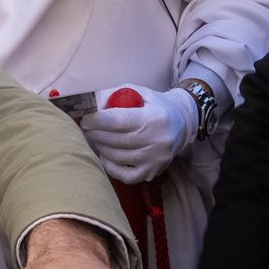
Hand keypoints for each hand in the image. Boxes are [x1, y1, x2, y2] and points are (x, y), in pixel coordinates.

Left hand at [78, 84, 193, 183]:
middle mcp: (156, 141)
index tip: (85, 118)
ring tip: (96, 138)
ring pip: (116, 157)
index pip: (118, 121)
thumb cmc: (157, 106)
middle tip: (87, 128)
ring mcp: (154, 160)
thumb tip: (92, 103)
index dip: (97, 120)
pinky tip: (106, 155)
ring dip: (101, 147)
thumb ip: (118, 95)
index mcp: (153, 118)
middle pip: (114, 140)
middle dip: (95, 133)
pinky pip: (124, 175)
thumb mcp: (141, 93)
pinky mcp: (152, 172)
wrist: (183, 124)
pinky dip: (110, 166)